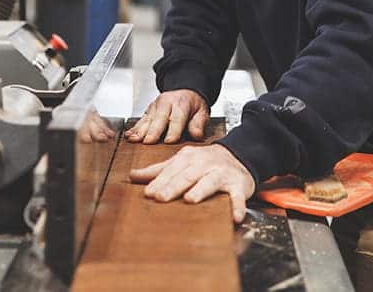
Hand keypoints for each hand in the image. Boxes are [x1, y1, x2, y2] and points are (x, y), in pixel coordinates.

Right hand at [125, 89, 208, 143]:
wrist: (184, 91)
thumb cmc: (193, 105)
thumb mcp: (202, 112)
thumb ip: (199, 124)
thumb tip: (196, 135)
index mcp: (181, 104)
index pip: (177, 118)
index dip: (173, 130)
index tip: (169, 141)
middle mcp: (166, 103)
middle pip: (159, 118)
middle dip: (153, 130)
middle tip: (149, 141)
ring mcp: (155, 106)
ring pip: (147, 119)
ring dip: (140, 130)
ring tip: (134, 139)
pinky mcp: (148, 111)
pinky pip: (140, 120)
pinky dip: (134, 128)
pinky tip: (129, 135)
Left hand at [129, 144, 254, 222]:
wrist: (239, 155)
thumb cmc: (205, 162)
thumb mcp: (181, 162)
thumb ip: (158, 170)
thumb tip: (133, 176)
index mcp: (189, 158)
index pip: (172, 171)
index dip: (160, 182)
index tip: (148, 193)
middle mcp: (205, 164)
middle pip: (187, 175)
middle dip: (174, 186)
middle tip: (161, 197)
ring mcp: (222, 174)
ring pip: (210, 182)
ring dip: (201, 190)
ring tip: (191, 199)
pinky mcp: (238, 185)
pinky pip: (238, 196)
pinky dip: (237, 206)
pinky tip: (235, 217)